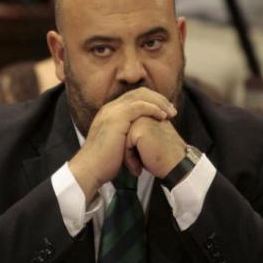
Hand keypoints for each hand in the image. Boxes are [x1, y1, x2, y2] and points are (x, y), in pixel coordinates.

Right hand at [69, 87, 176, 202]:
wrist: (91, 169)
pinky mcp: (117, 118)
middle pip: (139, 93)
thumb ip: (127, 135)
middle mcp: (111, 108)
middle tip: (172, 110)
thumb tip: (139, 139)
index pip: (134, 97)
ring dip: (159, 103)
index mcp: (110, 112)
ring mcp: (113, 111)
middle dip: (158, 99)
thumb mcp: (117, 143)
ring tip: (171, 113)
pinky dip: (153, 109)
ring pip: (141, 96)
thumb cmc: (104, 162)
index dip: (152, 101)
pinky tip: (163, 116)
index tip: (165, 111)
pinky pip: (140, 106)